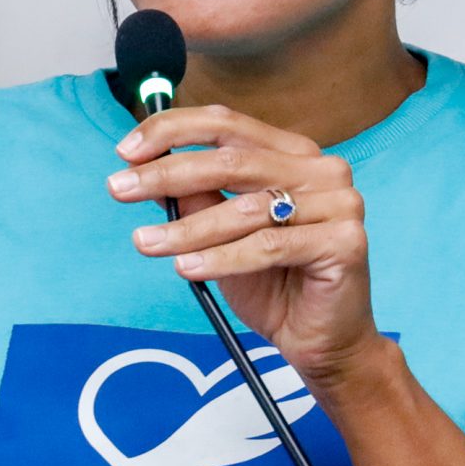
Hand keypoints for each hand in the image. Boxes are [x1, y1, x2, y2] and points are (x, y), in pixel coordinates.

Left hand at [106, 103, 379, 384]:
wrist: (322, 342)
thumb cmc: (275, 284)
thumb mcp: (220, 235)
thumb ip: (195, 198)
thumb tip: (145, 167)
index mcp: (293, 154)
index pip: (228, 124)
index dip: (173, 130)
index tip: (126, 151)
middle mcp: (321, 169)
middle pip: (232, 161)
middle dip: (166, 173)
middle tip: (119, 188)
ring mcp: (339, 202)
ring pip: (246, 209)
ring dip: (187, 228)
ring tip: (145, 243)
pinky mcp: (345, 241)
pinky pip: (269, 246)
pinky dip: (222, 258)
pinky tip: (187, 268)